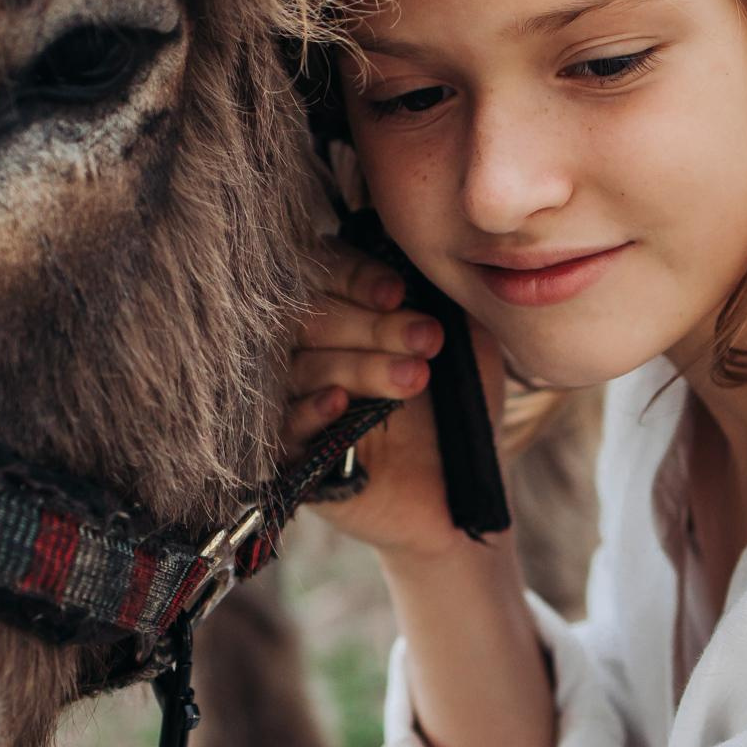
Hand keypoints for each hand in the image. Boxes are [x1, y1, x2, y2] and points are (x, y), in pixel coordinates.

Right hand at [284, 240, 503, 562]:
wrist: (462, 494)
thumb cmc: (459, 410)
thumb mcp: (464, 345)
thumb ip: (442, 298)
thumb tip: (423, 253)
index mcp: (344, 312)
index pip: (326, 274)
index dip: (357, 278)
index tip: (399, 293)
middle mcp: (309, 350)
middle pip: (310, 319)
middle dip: (372, 326)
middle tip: (426, 339)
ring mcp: (294, 401)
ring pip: (302, 368)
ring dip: (359, 366)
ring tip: (415, 377)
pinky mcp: (291, 456)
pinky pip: (282, 425)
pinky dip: (311, 411)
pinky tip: (343, 403)